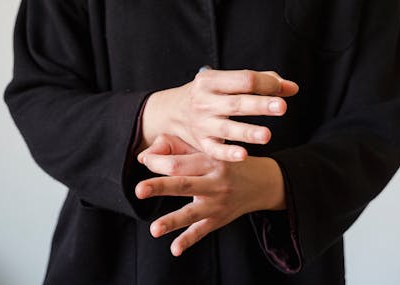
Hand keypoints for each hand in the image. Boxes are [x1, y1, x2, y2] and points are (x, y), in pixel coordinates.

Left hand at [135, 134, 285, 256]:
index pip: (179, 163)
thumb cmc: (223, 162)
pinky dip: (188, 240)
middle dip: (161, 187)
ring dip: (172, 221)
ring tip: (154, 229)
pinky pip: (201, 231)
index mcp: (208, 160)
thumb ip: (175, 149)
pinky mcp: (218, 219)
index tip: (143, 161)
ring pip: (192, 213)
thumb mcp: (206, 150)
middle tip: (139, 190)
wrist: (260, 181)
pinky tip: (175, 249)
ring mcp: (217, 203)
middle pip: (183, 183)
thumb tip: (144, 157)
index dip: (157, 163)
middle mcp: (214, 182)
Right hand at [138, 69, 298, 161]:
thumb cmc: (208, 94)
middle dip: (259, 105)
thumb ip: (260, 82)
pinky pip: (215, 150)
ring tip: (267, 135)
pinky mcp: (201, 143)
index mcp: (211, 81)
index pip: (243, 80)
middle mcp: (205, 102)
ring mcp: (202, 124)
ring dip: (247, 131)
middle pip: (236, 102)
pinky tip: (243, 155)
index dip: (266, 84)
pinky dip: (228, 153)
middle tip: (282, 107)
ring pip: (227, 128)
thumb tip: (291, 88)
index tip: (285, 90)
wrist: (170, 113)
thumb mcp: (225, 81)